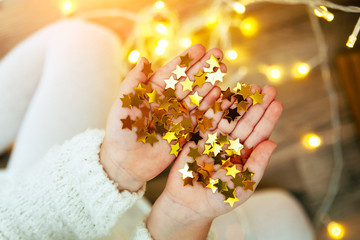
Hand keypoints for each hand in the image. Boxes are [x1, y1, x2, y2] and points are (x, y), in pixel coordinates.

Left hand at [100, 44, 225, 191]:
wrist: (125, 162)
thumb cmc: (120, 130)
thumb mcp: (124, 103)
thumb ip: (134, 81)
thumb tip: (144, 59)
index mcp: (152, 92)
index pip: (172, 73)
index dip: (186, 60)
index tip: (200, 48)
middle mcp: (167, 101)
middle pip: (188, 81)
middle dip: (203, 68)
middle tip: (218, 54)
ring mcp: (178, 115)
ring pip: (196, 95)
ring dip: (209, 82)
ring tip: (223, 68)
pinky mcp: (185, 130)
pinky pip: (199, 114)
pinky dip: (209, 103)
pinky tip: (219, 91)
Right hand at [147, 75, 282, 237]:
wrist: (188, 205)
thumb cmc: (218, 199)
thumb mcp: (243, 185)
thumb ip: (257, 164)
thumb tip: (273, 142)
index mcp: (242, 155)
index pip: (258, 134)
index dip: (267, 118)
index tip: (277, 103)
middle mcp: (229, 144)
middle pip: (245, 121)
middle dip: (256, 105)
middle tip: (267, 88)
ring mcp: (212, 139)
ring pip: (227, 117)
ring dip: (237, 102)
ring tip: (249, 87)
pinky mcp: (195, 137)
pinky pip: (205, 119)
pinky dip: (213, 106)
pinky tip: (223, 92)